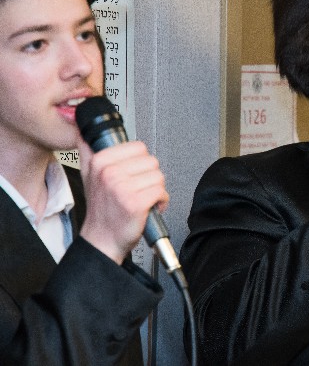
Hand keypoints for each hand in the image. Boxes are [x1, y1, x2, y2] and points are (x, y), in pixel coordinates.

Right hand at [76, 137, 167, 263]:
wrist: (102, 239)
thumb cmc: (102, 210)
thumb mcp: (88, 176)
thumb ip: (89, 151)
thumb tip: (85, 130)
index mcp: (99, 161)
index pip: (138, 147)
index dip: (139, 162)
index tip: (130, 174)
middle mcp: (109, 172)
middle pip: (151, 161)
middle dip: (148, 176)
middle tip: (136, 189)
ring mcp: (122, 187)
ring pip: (158, 176)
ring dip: (155, 189)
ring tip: (141, 198)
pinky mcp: (136, 202)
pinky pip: (162, 191)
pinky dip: (161, 201)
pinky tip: (148, 207)